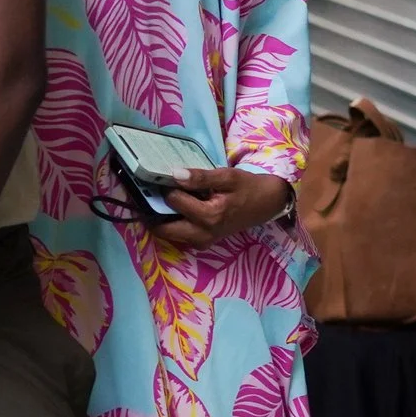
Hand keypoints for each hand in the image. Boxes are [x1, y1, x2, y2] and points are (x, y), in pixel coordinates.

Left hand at [158, 166, 292, 248]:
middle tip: (147, 194)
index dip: (166, 188)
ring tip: (157, 199)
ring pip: (169, 234)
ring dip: (159, 219)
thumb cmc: (248, 188)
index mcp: (210, 216)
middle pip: (163, 228)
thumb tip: (174, 174)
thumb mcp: (227, 177)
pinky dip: (171, 223)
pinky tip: (174, 207)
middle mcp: (203, 234)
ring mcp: (202, 241)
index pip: (174, 201)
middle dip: (152, 211)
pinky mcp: (202, 242)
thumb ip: (200, 177)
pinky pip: (179, 235)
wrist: (267, 204)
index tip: (160, 178)